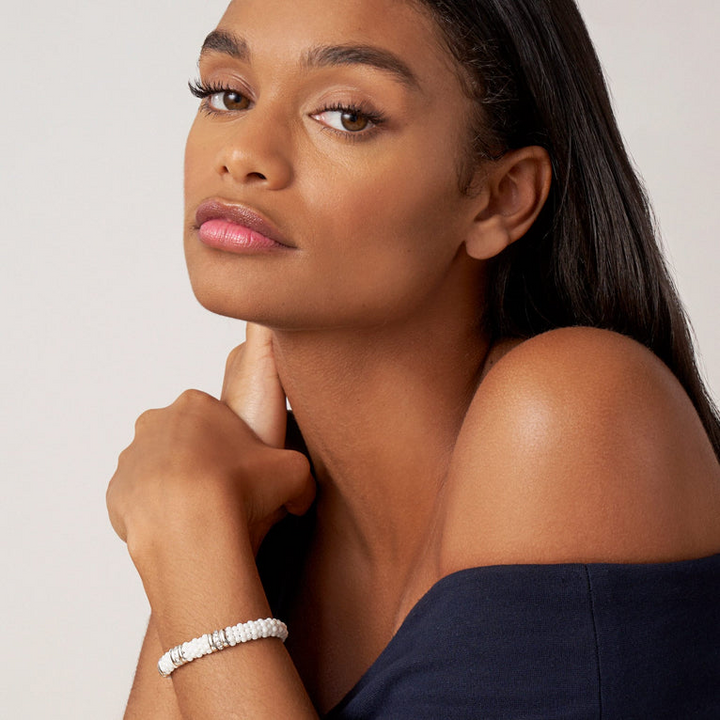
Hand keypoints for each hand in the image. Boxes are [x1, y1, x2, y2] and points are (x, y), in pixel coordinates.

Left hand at [107, 324, 315, 570]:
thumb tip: (301, 496)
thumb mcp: (294, 471)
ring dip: (177, 486)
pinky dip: (157, 512)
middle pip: (184, 439)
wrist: (191, 527)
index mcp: (197, 404)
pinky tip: (181, 529)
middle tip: (226, 491)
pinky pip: (139, 499)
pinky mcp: (116, 491)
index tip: (244, 468)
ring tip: (203, 515)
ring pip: (159, 469)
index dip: (234, 443)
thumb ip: (300, 474)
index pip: (215, 416)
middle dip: (201, 461)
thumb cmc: (241, 489)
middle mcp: (157, 421)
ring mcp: (132, 456)